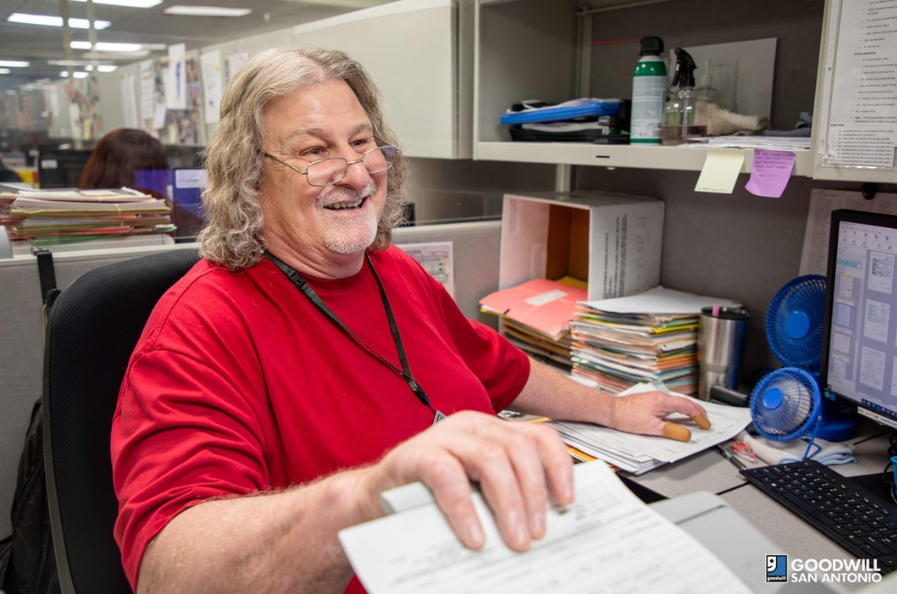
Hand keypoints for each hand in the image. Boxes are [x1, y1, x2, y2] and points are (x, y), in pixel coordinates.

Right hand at [358, 410, 573, 552]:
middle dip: (534, 493)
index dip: (558, 466)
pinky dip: (466, 509)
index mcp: (491, 430)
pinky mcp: (416, 455)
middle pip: (519, 449)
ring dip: (509, 503)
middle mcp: (471, 425)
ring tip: (515, 539)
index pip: (538, 436)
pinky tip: (474, 535)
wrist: (373, 499)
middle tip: (537, 533)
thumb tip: (545, 523)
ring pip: (491, 458)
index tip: (568, 500)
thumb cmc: (429, 497)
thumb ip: (505, 492)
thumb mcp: (476, 489)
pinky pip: (448, 477)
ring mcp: (443, 437)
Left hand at [608, 391, 710, 441]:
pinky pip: (670, 404)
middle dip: (697, 411)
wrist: (611, 411)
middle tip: (705, 421)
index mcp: (663, 400)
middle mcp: (660, 396)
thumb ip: (671, 431)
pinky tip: (678, 416)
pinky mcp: (650, 400)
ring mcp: (655, 397)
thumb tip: (686, 434)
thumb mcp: (652, 428)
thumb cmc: (626, 417)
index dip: (700, 416)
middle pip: (685, 402)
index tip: (705, 424)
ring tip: (695, 419)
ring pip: (677, 402)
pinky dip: (678, 410)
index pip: (688, 406)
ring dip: (688, 410)